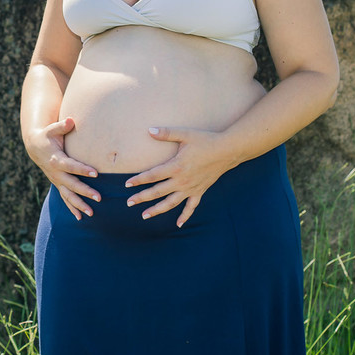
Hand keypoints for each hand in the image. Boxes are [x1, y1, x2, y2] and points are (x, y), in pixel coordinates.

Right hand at [23, 117, 100, 220]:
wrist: (35, 147)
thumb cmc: (48, 136)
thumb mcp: (52, 129)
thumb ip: (62, 126)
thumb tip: (71, 120)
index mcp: (56, 160)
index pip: (71, 166)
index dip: (83, 169)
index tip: (96, 173)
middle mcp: (56, 173)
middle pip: (72, 184)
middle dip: (85, 192)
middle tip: (99, 197)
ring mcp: (56, 181)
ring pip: (68, 195)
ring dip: (79, 205)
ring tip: (91, 213)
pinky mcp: (58, 184)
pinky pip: (65, 198)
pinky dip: (72, 208)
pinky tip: (81, 217)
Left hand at [124, 126, 239, 227]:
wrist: (227, 151)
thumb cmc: (205, 140)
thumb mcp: (185, 134)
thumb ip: (166, 133)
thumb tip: (149, 130)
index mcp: (176, 167)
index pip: (152, 175)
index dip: (138, 180)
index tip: (127, 184)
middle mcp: (182, 181)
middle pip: (157, 192)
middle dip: (142, 198)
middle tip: (129, 202)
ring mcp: (191, 188)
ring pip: (171, 203)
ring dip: (157, 210)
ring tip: (144, 215)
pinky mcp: (200, 191)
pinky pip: (191, 207)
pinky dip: (185, 216)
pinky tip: (179, 224)